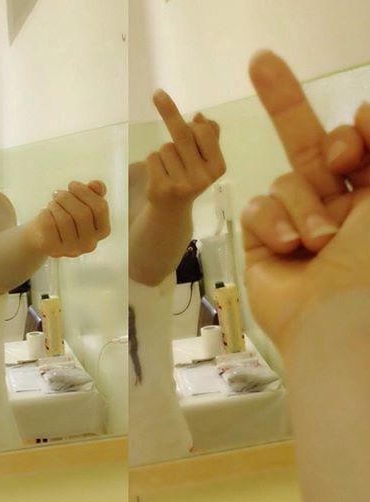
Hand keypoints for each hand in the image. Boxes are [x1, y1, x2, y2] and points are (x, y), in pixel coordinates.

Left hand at [28, 180, 110, 257]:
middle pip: (83, 214)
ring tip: (51, 204)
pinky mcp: (54, 250)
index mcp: (102, 231)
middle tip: (57, 193)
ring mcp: (72, 250)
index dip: (85, 192)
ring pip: (65, 220)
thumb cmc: (66, 215)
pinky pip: (49, 226)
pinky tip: (45, 213)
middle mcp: (90, 244)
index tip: (72, 185)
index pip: (100, 208)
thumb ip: (93, 192)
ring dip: (55, 205)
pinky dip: (45, 214)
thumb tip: (96, 185)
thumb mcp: (82, 201)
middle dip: (67, 198)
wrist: (43, 235)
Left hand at [146, 90, 225, 215]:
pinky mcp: (162, 188)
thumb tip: (199, 116)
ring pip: (165, 147)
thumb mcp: (205, 158)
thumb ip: (208, 136)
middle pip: (183, 134)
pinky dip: (153, 161)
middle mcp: (203, 178)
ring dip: (164, 152)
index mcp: (218, 167)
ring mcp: (182, 184)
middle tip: (157, 94)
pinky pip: (152, 158)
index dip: (194, 123)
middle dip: (169, 112)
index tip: (189, 112)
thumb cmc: (190, 177)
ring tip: (170, 167)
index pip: (204, 132)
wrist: (172, 210)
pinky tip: (160, 174)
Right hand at [241, 50, 369, 352]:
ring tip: (317, 242)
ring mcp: (293, 222)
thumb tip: (365, 111)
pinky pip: (257, 208)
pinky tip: (287, 248)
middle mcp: (331, 204)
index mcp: (367, 194)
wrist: (338, 323)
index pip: (349, 144)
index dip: (348, 132)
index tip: (356, 134)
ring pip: (283, 182)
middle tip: (260, 62)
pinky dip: (271, 224)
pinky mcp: (261, 241)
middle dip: (282, 101)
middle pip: (304, 143)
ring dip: (300, 208)